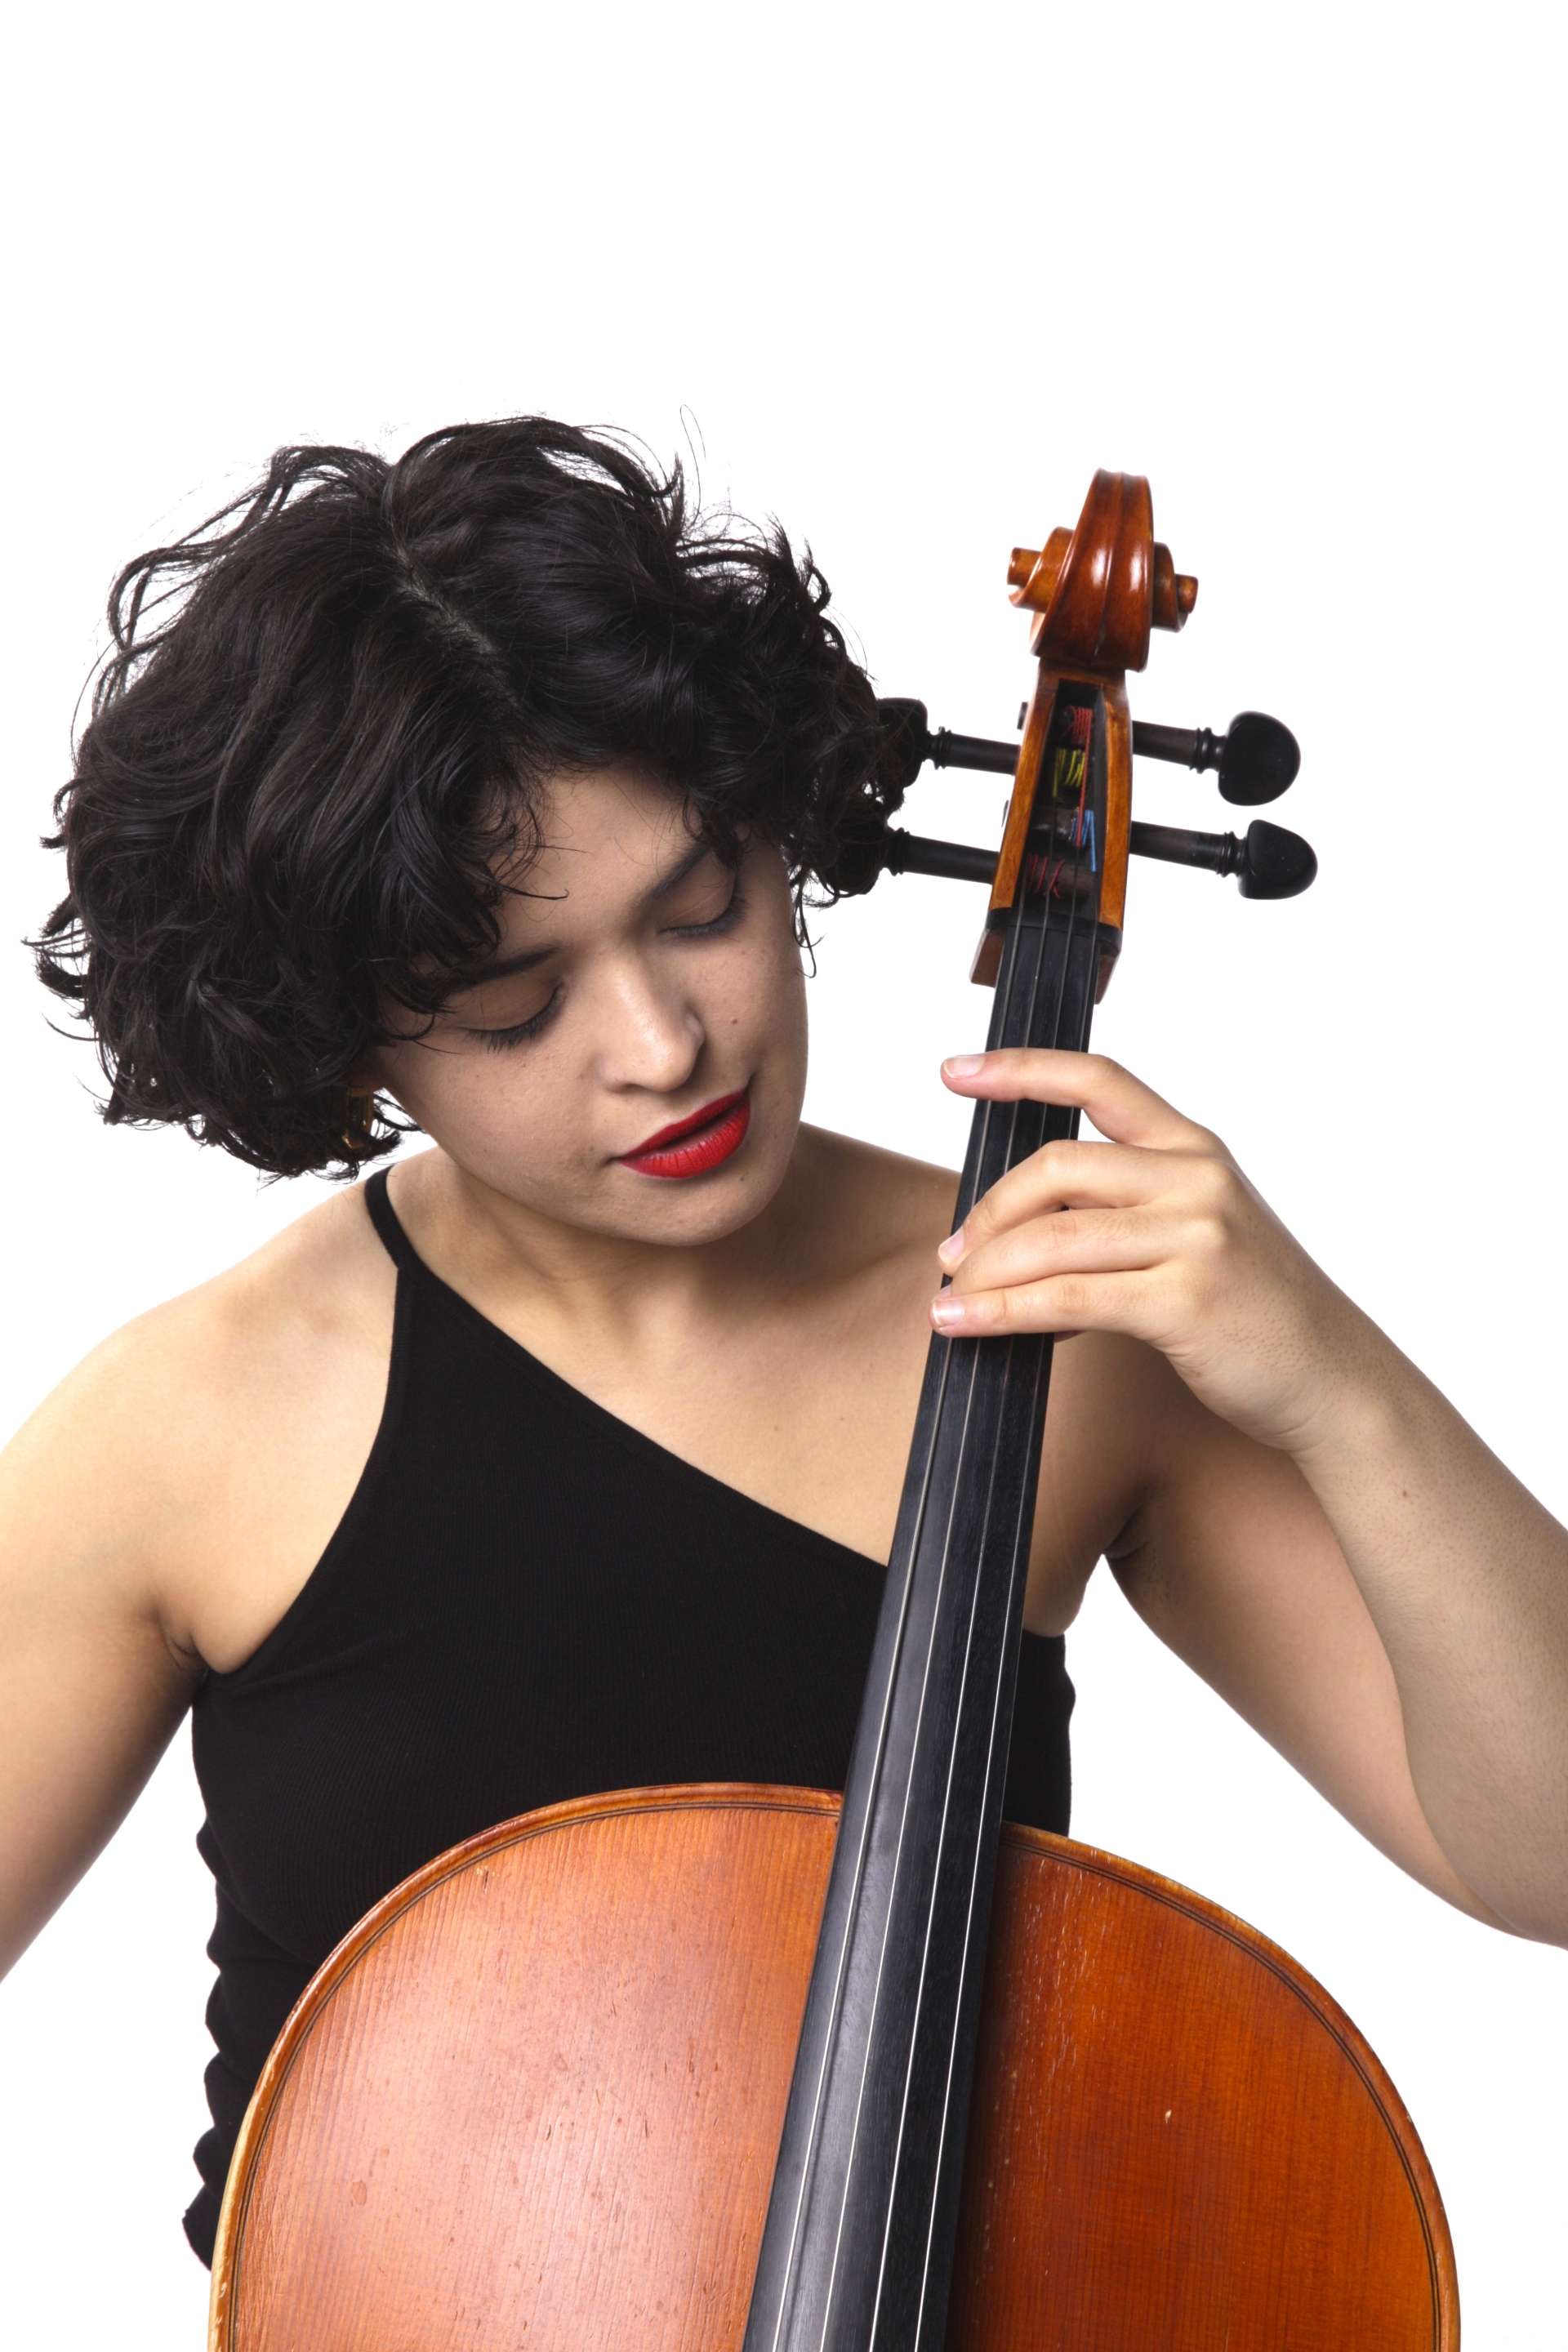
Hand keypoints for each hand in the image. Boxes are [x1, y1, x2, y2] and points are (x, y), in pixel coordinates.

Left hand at [931, 1048, 1380, 1457]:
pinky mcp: (1184, 1301)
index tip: (956, 1072)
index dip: (1020, 1069)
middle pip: (1056, 1166)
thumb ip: (1119, 1219)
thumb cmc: (1257, 1313)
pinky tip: (966, 1323)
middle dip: (987, 1210)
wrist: (1333, 1380)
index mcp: (1195, 1148)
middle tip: (953, 1255)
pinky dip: (1002, 1313)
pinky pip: (1066, 1299)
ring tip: (949, 1300)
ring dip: (983, 1270)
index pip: (1098, 1079)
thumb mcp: (1197, 1236)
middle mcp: (1196, 1179)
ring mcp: (1196, 1237)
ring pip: (1051, 1237)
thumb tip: (1016, 1242)